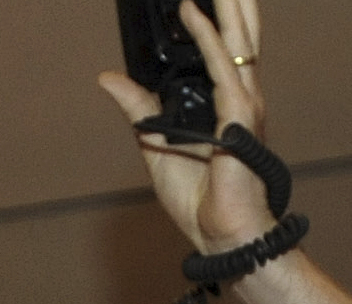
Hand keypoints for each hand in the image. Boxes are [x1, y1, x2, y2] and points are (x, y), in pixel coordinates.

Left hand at [98, 0, 272, 252]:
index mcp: (226, 104)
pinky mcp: (238, 117)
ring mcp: (243, 106)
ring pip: (237, 41)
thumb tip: (108, 77)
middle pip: (239, 38)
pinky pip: (221, 67)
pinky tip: (193, 14)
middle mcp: (240, 99)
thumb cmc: (198, 198)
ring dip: (226, 7)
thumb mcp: (153, 144)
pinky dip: (207, 38)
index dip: (215, 20)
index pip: (225, 51)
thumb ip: (137, 107)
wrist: (219, 232)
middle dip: (231, 4)